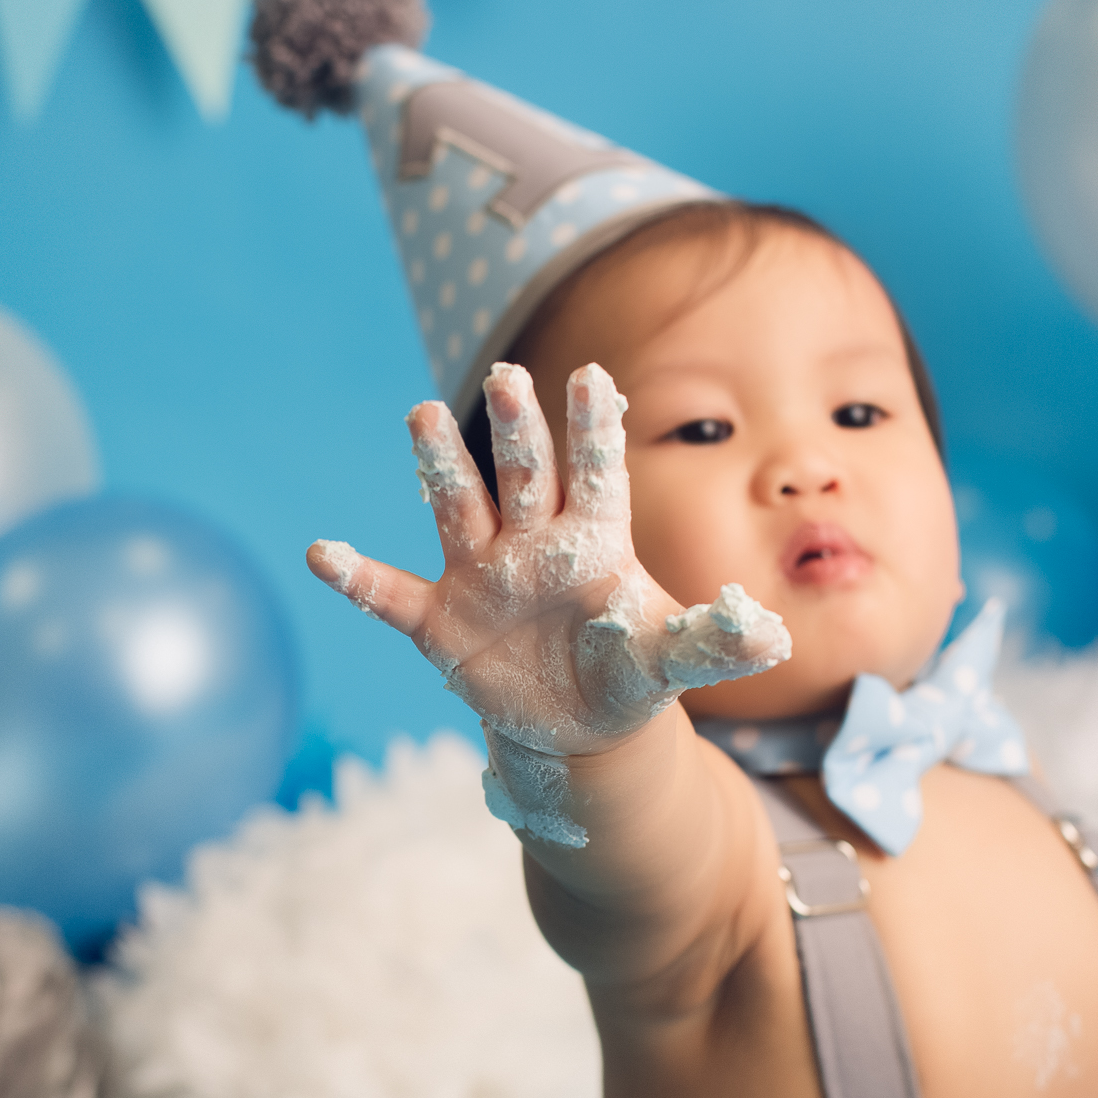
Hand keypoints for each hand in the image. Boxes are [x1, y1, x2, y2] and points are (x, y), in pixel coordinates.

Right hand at [307, 361, 789, 844]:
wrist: (580, 724)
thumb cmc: (630, 669)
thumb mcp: (676, 657)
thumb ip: (718, 640)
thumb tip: (774, 633)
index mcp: (595, 540)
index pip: (597, 473)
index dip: (593, 429)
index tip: (593, 375)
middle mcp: (533, 542)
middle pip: (524, 475)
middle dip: (518, 428)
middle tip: (506, 373)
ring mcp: (481, 576)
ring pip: (458, 508)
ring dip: (440, 467)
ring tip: (423, 415)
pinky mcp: (441, 621)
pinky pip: (391, 595)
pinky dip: (357, 577)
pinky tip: (323, 553)